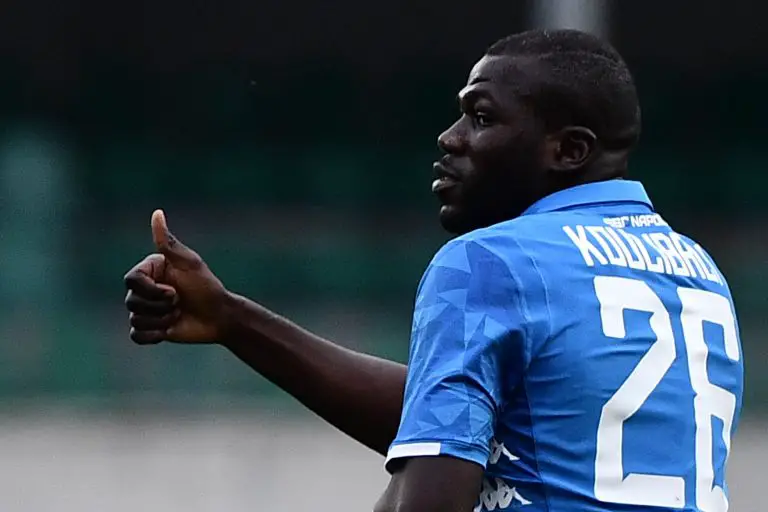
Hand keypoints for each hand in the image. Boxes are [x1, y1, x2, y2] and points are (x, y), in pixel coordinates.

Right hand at [124, 209, 230, 343]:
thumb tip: (157, 213)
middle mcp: (144, 288)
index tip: (174, 291)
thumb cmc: (206, 287)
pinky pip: (136, 336)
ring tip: (178, 314)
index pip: (131, 280)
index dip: (151, 291)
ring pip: (136, 320)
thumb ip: (168, 243)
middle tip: (179, 302)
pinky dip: (154, 335)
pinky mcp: (149, 329)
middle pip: (131, 302)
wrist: (219, 317)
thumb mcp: (189, 264)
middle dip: (160, 307)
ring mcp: (145, 309)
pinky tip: (169, 330)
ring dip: (161, 321)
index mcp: (150, 270)